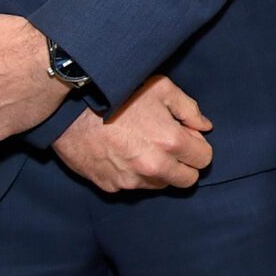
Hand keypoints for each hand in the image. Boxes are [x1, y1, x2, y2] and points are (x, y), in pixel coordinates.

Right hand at [51, 75, 214, 192]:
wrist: (71, 111)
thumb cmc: (118, 95)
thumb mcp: (161, 89)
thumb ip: (189, 109)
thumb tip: (204, 126)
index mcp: (170, 143)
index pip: (203, 160)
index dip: (198, 147)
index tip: (186, 137)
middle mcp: (153, 167)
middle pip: (186, 180)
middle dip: (184, 165)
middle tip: (170, 146)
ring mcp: (131, 180)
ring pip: (160, 185)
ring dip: (159, 171)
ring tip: (143, 147)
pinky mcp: (111, 186)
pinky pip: (133, 186)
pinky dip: (134, 174)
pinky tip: (123, 154)